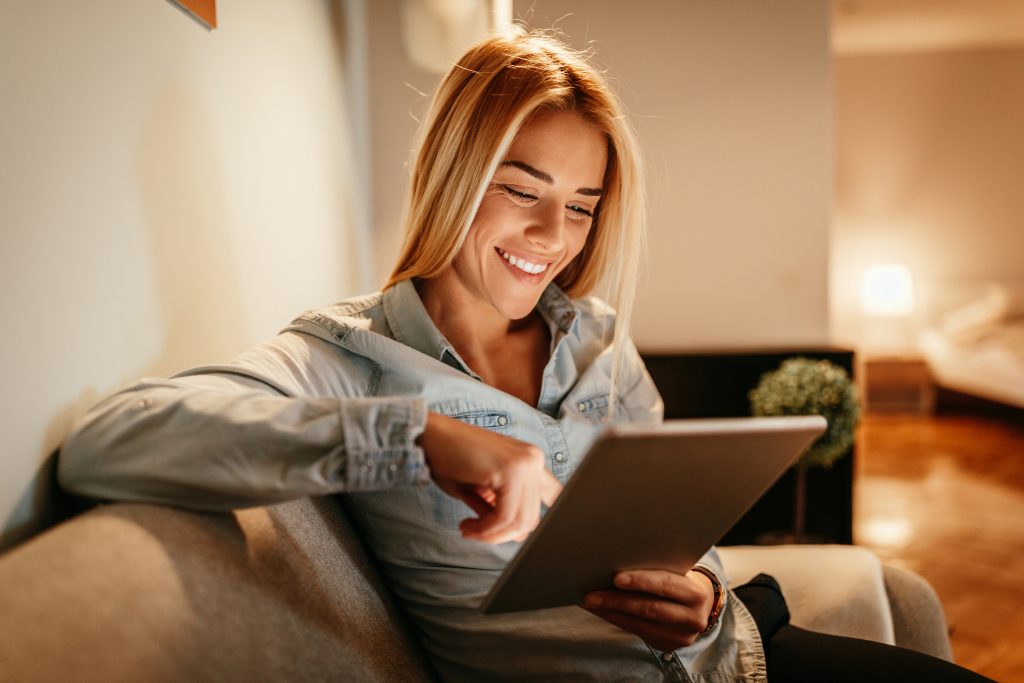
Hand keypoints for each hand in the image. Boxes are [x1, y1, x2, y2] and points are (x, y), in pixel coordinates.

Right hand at [417, 412, 562, 543]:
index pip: (554, 499)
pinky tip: (467, 524)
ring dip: (491, 534)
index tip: (504, 534)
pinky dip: (485, 529)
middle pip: (533, 519)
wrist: (429, 435)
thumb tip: (516, 535)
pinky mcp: (510, 469)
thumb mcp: (483, 490)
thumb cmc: (450, 459)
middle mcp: (533, 460)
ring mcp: (525, 463)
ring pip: (520, 522)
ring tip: (469, 528)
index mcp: (531, 461)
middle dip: (502, 535)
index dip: (532, 522)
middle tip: (475, 533)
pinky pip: (504, 517)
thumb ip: (504, 508)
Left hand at [582, 569, 715, 650]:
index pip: (666, 584)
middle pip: (650, 608)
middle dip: (617, 600)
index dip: (641, 581)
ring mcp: (680, 636)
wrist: (700, 608)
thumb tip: (618, 558)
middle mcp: (692, 617)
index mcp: (696, 593)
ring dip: (611, 612)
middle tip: (591, 594)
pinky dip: (615, 619)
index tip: (616, 578)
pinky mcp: (667, 645)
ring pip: (640, 623)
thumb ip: (659, 569)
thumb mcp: (678, 573)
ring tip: (590, 602)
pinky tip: (600, 610)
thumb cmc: (681, 581)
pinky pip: (636, 631)